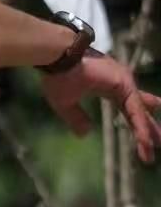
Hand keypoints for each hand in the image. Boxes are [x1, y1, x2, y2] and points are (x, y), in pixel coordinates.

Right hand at [41, 50, 160, 163]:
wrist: (57, 58)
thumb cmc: (57, 76)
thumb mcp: (65, 103)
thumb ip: (76, 118)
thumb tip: (85, 134)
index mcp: (105, 87)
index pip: (125, 107)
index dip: (134, 119)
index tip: (144, 131)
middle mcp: (119, 84)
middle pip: (136, 110)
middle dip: (147, 126)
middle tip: (158, 140)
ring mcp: (124, 83)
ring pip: (137, 113)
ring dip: (146, 133)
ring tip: (153, 149)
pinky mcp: (125, 84)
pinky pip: (135, 111)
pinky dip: (141, 127)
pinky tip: (145, 142)